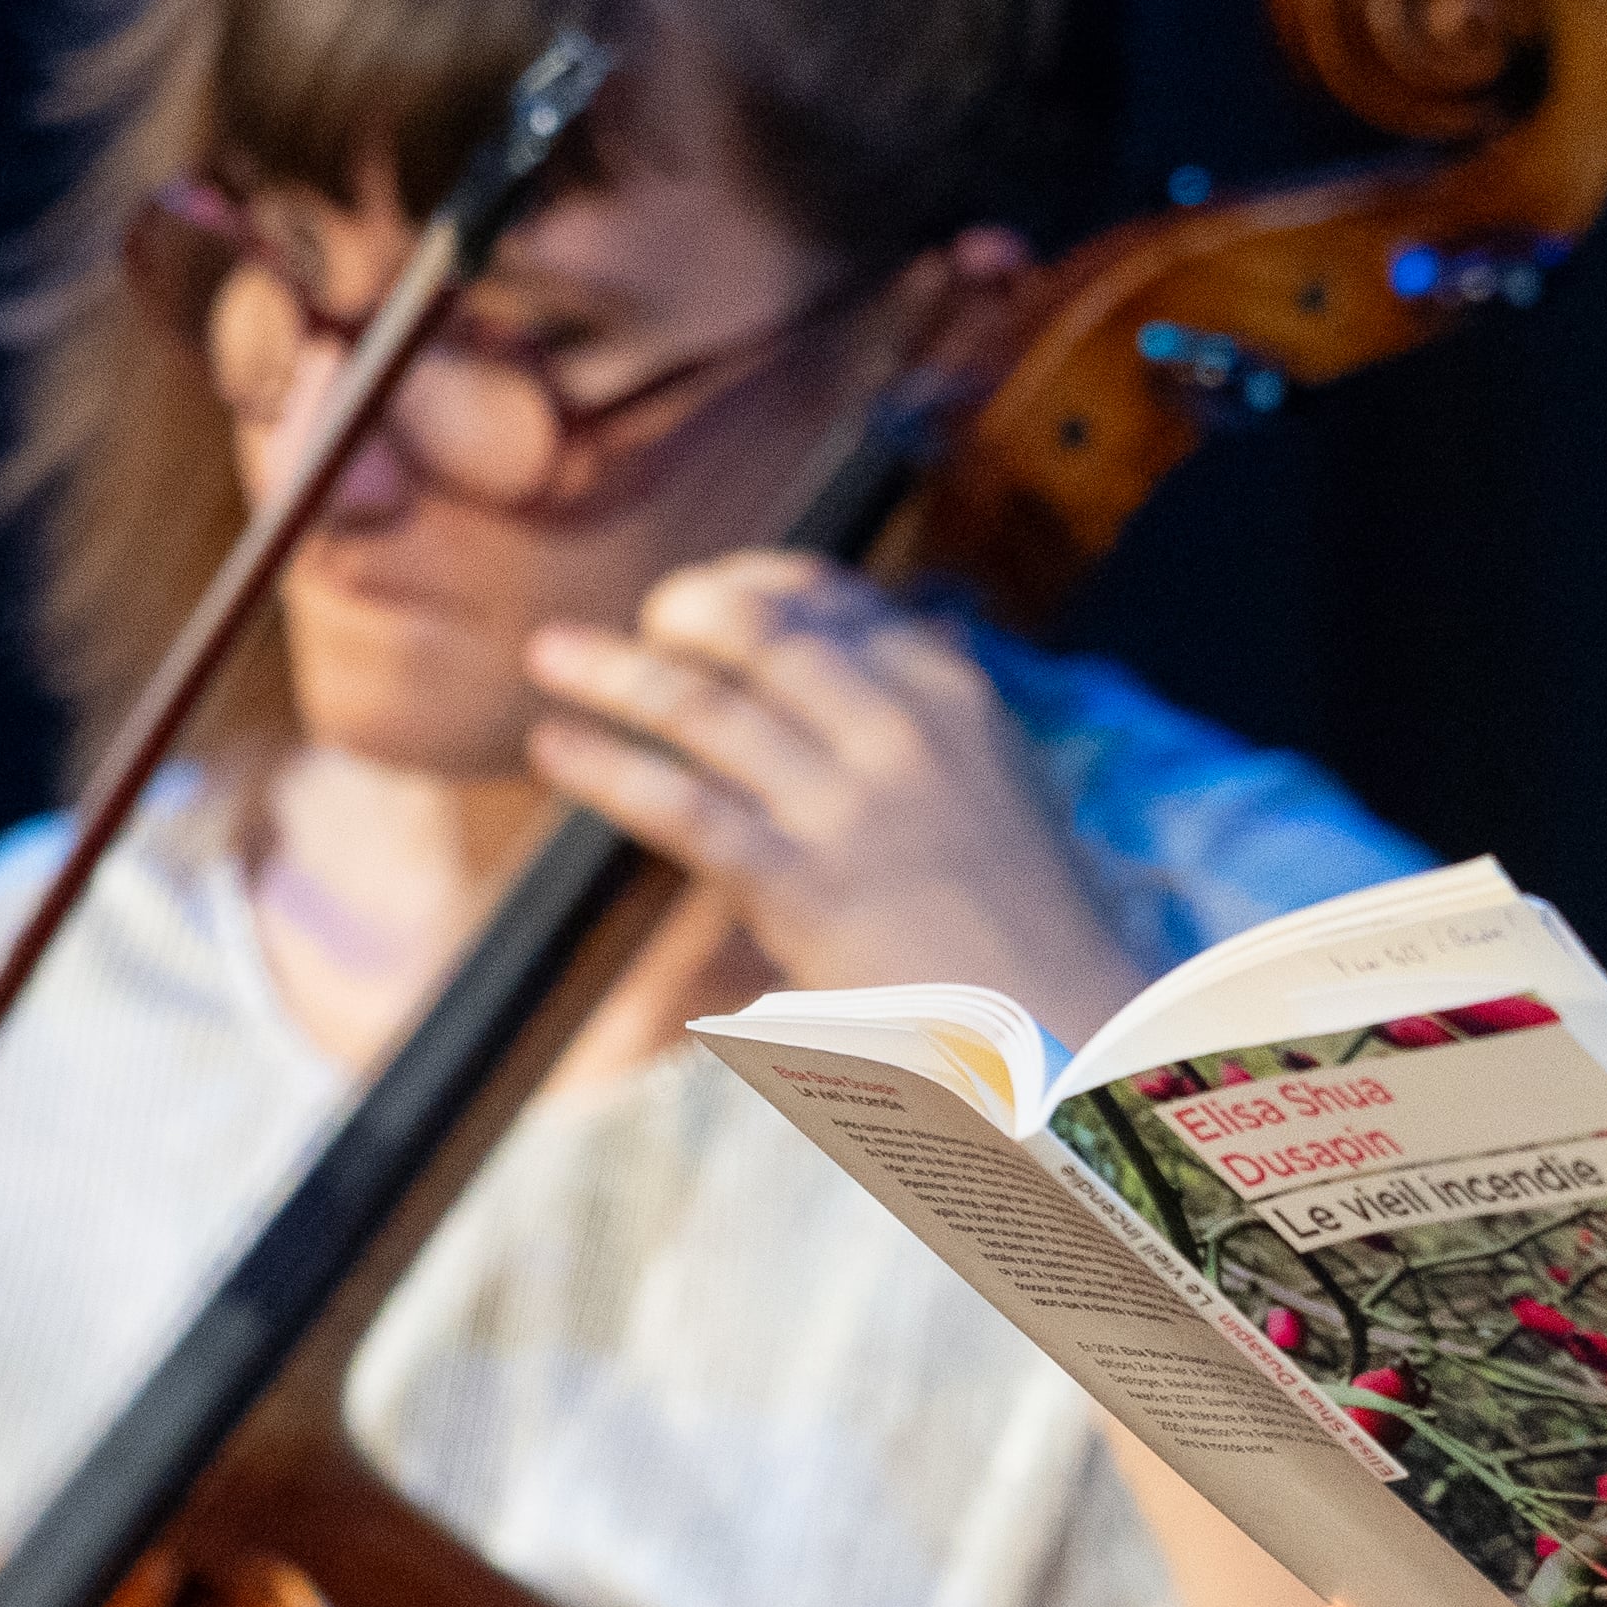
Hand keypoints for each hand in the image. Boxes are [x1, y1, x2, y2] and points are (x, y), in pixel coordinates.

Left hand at [519, 550, 1146, 1038]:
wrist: (1057, 1025)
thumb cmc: (1021, 913)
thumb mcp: (995, 777)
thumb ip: (923, 710)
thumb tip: (860, 648)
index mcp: (950, 690)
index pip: (830, 596)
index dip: (748, 581)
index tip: (704, 589)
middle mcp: (897, 727)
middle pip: (753, 631)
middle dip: (677, 611)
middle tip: (633, 623)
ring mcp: (845, 803)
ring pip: (699, 704)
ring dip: (610, 671)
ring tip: (549, 656)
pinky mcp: (796, 880)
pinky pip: (676, 804)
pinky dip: (603, 766)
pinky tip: (555, 748)